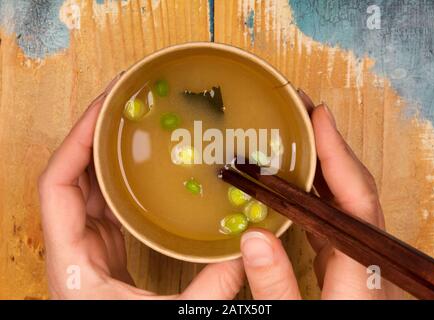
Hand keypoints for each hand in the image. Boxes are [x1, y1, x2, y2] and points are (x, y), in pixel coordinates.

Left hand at [38, 75, 243, 298]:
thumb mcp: (170, 314)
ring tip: (129, 123)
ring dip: (102, 152)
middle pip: (70, 176)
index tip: (102, 110)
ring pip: (85, 185)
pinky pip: (102, 200)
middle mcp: (72, 246)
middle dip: (92, 134)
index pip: (57, 185)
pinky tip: (136, 164)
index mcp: (72, 260)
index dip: (75, 142)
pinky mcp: (101, 247)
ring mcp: (86, 244)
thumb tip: (248, 249)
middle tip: (122, 103)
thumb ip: (210, 287)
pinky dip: (115, 176)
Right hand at [239, 104, 401, 298]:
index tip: (320, 115)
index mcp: (361, 269)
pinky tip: (290, 187)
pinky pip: (331, 219)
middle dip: (329, 148)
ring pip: (343, 202)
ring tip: (292, 140)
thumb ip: (277, 286)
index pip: (356, 199)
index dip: (339, 154)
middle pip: (354, 190)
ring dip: (320, 168)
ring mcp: (357, 259)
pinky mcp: (345, 264)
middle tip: (300, 114)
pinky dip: (312, 196)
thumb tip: (253, 237)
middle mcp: (365, 257)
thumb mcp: (294, 319)